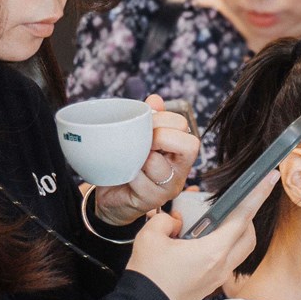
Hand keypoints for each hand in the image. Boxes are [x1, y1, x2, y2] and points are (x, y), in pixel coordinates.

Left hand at [94, 95, 201, 224]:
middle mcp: (180, 169)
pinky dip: (128, 173)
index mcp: (179, 150)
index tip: (145, 124)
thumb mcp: (138, 139)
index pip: (183, 125)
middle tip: (141, 141)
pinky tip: (122, 172)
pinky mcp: (152, 200)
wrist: (111, 195)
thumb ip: (148, 119)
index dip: (163, 119)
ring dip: (140, 157)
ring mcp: (169, 186)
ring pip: (159, 165)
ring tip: (129, 158)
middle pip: (189, 145)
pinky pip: (140, 181)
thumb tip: (155, 99)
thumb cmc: (127, 165)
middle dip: (159, 136)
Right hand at [123, 171, 273, 299]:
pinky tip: (200, 241)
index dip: (258, 194)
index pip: (243, 216)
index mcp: (213, 251)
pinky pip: (226, 261)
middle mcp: (222, 265)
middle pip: (248, 234)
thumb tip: (175, 220)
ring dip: (235, 232)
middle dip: (245, 215)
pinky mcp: (211, 285)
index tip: (271, 178)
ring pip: (240, 249)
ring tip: (213, 222)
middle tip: (230, 203)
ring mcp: (218, 277)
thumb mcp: (150, 237)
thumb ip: (165, 220)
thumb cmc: (148, 276)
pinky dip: (221, 247)